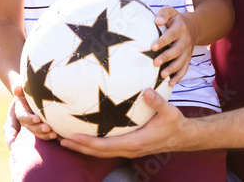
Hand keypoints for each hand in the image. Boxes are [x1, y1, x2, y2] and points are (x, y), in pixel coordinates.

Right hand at [11, 84, 57, 141]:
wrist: (32, 96)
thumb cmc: (27, 92)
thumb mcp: (23, 89)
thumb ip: (19, 89)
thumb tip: (17, 88)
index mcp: (20, 112)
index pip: (22, 117)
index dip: (29, 119)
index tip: (37, 118)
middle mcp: (26, 121)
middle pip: (31, 127)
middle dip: (39, 129)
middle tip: (47, 128)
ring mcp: (35, 126)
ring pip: (39, 133)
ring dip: (46, 135)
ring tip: (54, 134)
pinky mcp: (43, 128)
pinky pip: (48, 134)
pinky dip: (55, 137)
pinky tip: (62, 137)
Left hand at [61, 88, 186, 157]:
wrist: (182, 137)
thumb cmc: (175, 124)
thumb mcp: (169, 112)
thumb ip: (157, 102)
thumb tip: (146, 90)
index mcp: (135, 142)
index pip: (106, 146)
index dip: (88, 143)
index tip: (73, 136)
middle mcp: (129, 149)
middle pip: (99, 153)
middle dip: (79, 147)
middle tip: (61, 139)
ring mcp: (129, 150)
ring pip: (102, 152)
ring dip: (84, 148)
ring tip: (68, 140)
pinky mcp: (130, 147)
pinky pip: (108, 149)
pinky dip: (95, 145)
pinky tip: (88, 137)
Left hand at [151, 6, 197, 85]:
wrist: (194, 27)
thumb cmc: (176, 20)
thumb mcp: (171, 12)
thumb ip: (164, 13)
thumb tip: (157, 21)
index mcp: (180, 28)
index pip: (171, 35)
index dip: (163, 41)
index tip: (153, 47)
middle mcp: (185, 40)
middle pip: (177, 50)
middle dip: (167, 57)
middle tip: (155, 63)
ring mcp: (188, 51)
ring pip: (182, 61)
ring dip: (173, 69)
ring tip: (163, 75)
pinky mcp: (188, 59)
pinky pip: (185, 69)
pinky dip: (179, 77)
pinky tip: (171, 83)